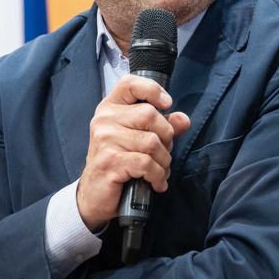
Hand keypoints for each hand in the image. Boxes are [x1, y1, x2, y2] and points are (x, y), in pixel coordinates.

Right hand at [77, 74, 191, 229]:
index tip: (166, 104)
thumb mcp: (139, 140)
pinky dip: (157, 175)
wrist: (95, 195)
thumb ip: (162, 126)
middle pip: (150, 115)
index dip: (152, 89)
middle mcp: (104, 120)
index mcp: (110, 108)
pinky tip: (156, 182)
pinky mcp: (110, 161)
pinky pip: (146, 163)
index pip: (129, 84)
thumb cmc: (118, 163)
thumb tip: (183, 120)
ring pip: (152, 142)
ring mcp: (105, 140)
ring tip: (159, 170)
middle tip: (163, 153)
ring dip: (163, 161)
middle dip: (166, 138)